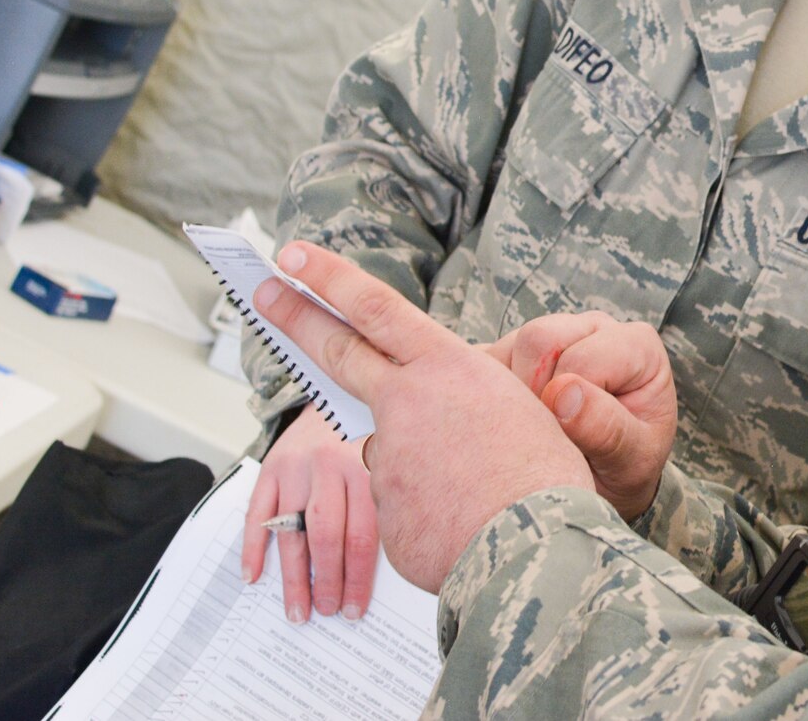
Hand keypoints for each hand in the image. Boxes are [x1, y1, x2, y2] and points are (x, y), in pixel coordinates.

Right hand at [243, 407, 377, 621]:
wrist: (338, 389)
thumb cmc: (371, 435)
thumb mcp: (390, 459)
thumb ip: (387, 501)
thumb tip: (391, 564)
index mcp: (370, 467)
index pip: (363, 535)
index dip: (358, 579)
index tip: (355, 610)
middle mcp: (333, 465)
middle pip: (327, 536)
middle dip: (327, 582)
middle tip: (327, 612)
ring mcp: (298, 466)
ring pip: (293, 531)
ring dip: (293, 577)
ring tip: (297, 610)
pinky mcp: (272, 465)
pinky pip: (258, 512)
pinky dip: (253, 546)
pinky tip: (253, 576)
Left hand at [256, 242, 593, 591]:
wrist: (536, 551)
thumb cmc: (544, 477)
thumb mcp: (520, 409)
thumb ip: (466, 403)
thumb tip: (435, 424)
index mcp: (447, 369)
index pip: (375, 307)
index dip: (330, 278)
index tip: (295, 256)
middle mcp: (405, 404)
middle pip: (337, 350)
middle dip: (295, 317)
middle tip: (263, 292)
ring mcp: (385, 457)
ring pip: (392, 450)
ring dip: (425, 467)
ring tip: (478, 492)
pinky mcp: (379, 509)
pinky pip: (402, 504)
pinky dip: (430, 511)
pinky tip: (465, 523)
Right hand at [485, 312, 677, 519]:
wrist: (600, 483)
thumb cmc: (625, 468)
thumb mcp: (631, 462)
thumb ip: (606, 429)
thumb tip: (562, 393)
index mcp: (635, 345)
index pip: (581, 359)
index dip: (566, 407)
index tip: (574, 443)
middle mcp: (594, 328)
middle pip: (538, 338)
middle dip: (533, 396)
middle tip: (547, 436)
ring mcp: (553, 332)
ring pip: (505, 348)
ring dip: (509, 396)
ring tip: (534, 431)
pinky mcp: (515, 348)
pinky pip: (480, 361)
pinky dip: (486, 396)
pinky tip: (511, 422)